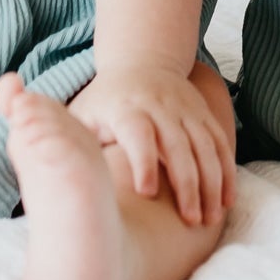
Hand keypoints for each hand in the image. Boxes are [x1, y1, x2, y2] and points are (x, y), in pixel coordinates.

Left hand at [67, 60, 233, 226]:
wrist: (142, 59)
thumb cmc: (104, 100)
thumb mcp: (82, 112)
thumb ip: (71, 139)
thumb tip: (53, 170)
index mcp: (126, 109)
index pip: (138, 134)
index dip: (143, 161)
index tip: (147, 193)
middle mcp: (160, 107)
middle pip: (178, 145)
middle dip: (188, 184)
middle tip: (191, 221)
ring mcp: (185, 110)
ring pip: (205, 146)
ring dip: (212, 183)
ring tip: (210, 219)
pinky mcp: (203, 114)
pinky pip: (220, 143)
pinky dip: (226, 171)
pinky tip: (226, 200)